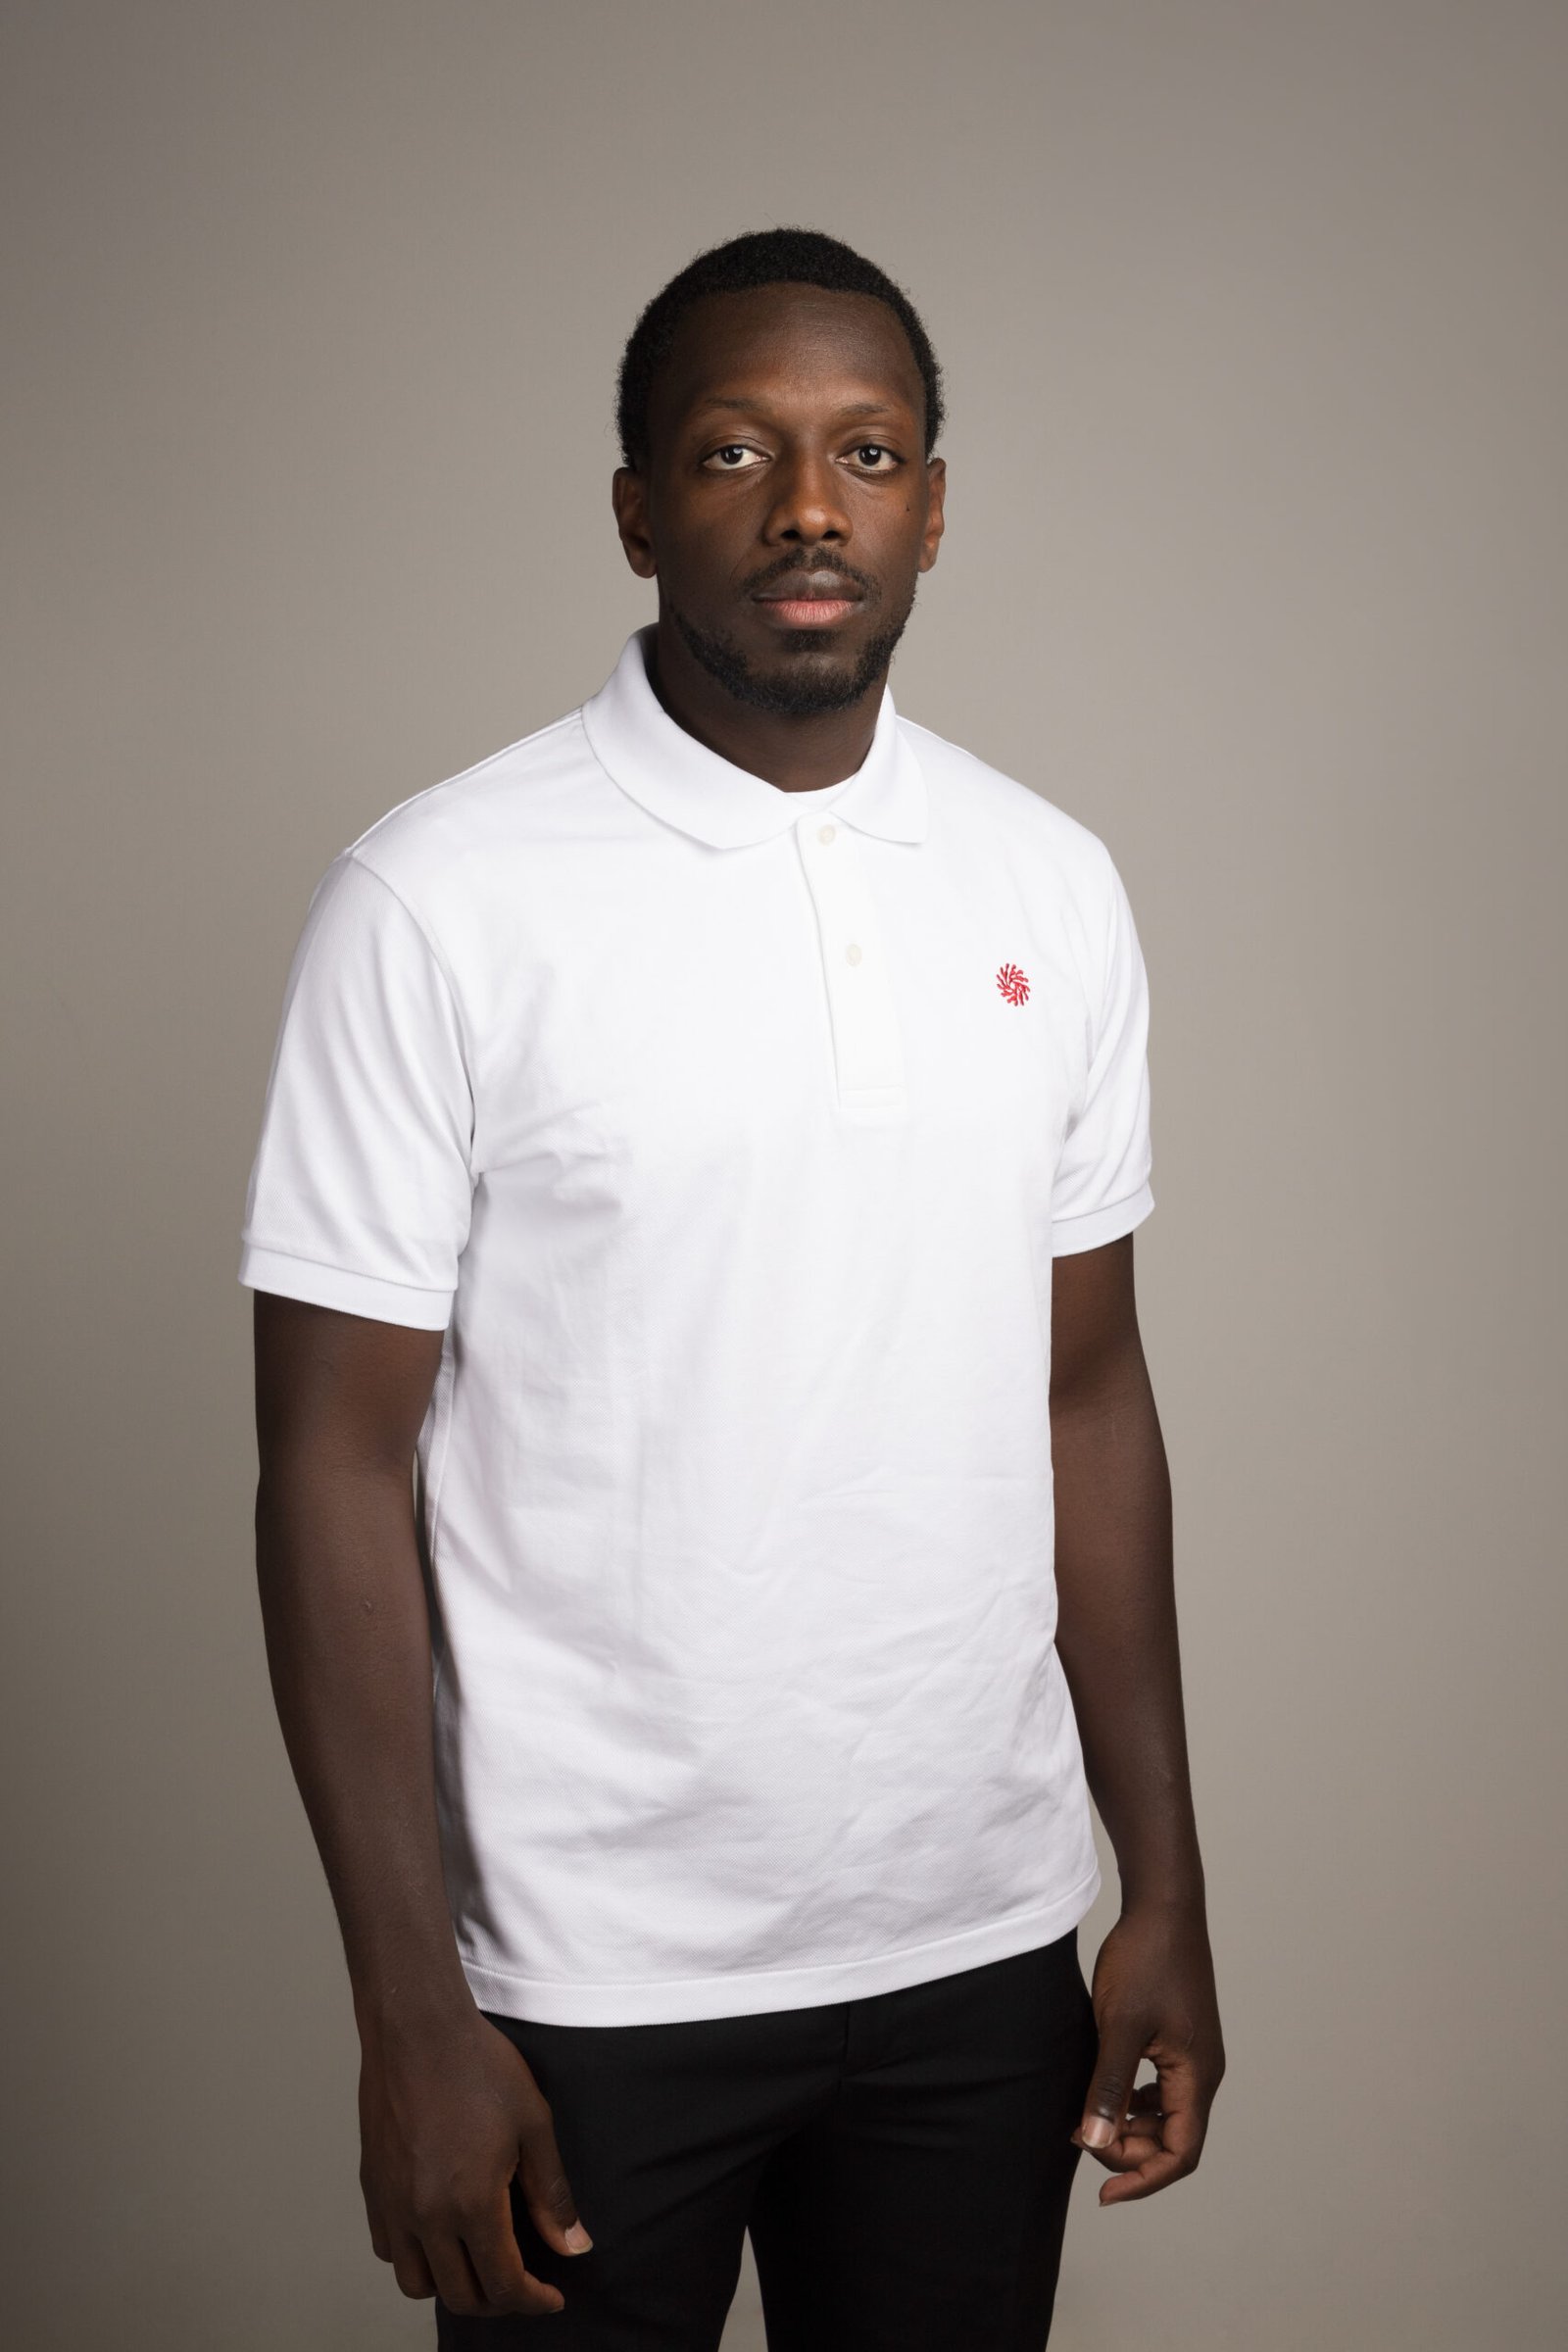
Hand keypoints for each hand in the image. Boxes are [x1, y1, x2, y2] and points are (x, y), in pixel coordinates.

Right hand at [357, 2001, 592, 2316]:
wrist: (418, 2028)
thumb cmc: (478, 2066)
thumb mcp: (533, 2125)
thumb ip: (551, 2195)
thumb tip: (573, 2246)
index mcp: (471, 2203)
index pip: (503, 2284)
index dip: (534, 2301)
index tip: (551, 2297)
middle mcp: (425, 2215)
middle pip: (460, 2296)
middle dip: (498, 2300)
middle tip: (522, 2282)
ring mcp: (392, 2204)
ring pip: (416, 2283)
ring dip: (451, 2284)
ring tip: (478, 2261)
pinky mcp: (372, 2187)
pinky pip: (388, 2249)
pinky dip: (414, 2256)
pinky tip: (438, 2232)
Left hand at [1071, 1900, 1224, 2203]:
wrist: (1163, 1906)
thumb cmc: (1145, 1960)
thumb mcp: (1119, 2026)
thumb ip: (1108, 2087)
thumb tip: (1095, 2142)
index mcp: (1197, 2076)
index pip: (1180, 2154)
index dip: (1144, 2180)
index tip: (1104, 2192)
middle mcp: (1203, 2071)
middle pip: (1173, 2139)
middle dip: (1128, 2150)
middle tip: (1080, 2135)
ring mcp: (1193, 2054)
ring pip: (1166, 2115)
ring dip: (1130, 2127)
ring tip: (1086, 2118)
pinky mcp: (1179, 2038)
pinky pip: (1160, 2088)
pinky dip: (1133, 2100)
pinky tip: (1103, 2089)